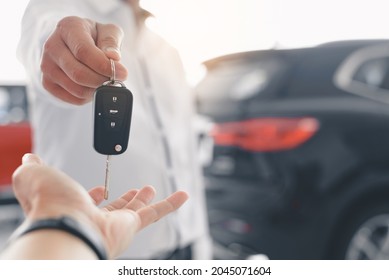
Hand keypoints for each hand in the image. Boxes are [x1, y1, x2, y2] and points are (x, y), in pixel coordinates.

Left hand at [11, 154, 188, 258]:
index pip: (88, 203)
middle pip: (115, 209)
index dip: (95, 195)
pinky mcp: (131, 226)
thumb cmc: (49, 203)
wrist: (65, 225)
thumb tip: (29, 159)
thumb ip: (34, 168)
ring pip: (136, 212)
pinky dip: (171, 204)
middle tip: (135, 191)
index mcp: (73, 210)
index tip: (100, 189)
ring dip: (145, 200)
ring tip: (151, 188)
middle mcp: (93, 221)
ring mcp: (113, 226)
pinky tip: (182, 196)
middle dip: (125, 199)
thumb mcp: (36, 176)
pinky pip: (156, 213)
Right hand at [40, 16, 127, 104]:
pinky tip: (93, 86)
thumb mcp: (109, 31)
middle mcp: (52, 46)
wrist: (77, 42)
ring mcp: (47, 66)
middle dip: (102, 81)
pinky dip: (88, 97)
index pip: (84, 52)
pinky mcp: (48, 82)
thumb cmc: (95, 36)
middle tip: (115, 81)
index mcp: (68, 28)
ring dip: (96, 90)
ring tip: (105, 82)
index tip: (122, 73)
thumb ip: (111, 42)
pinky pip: (73, 98)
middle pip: (78, 74)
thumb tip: (113, 57)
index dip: (104, 66)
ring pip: (76, 89)